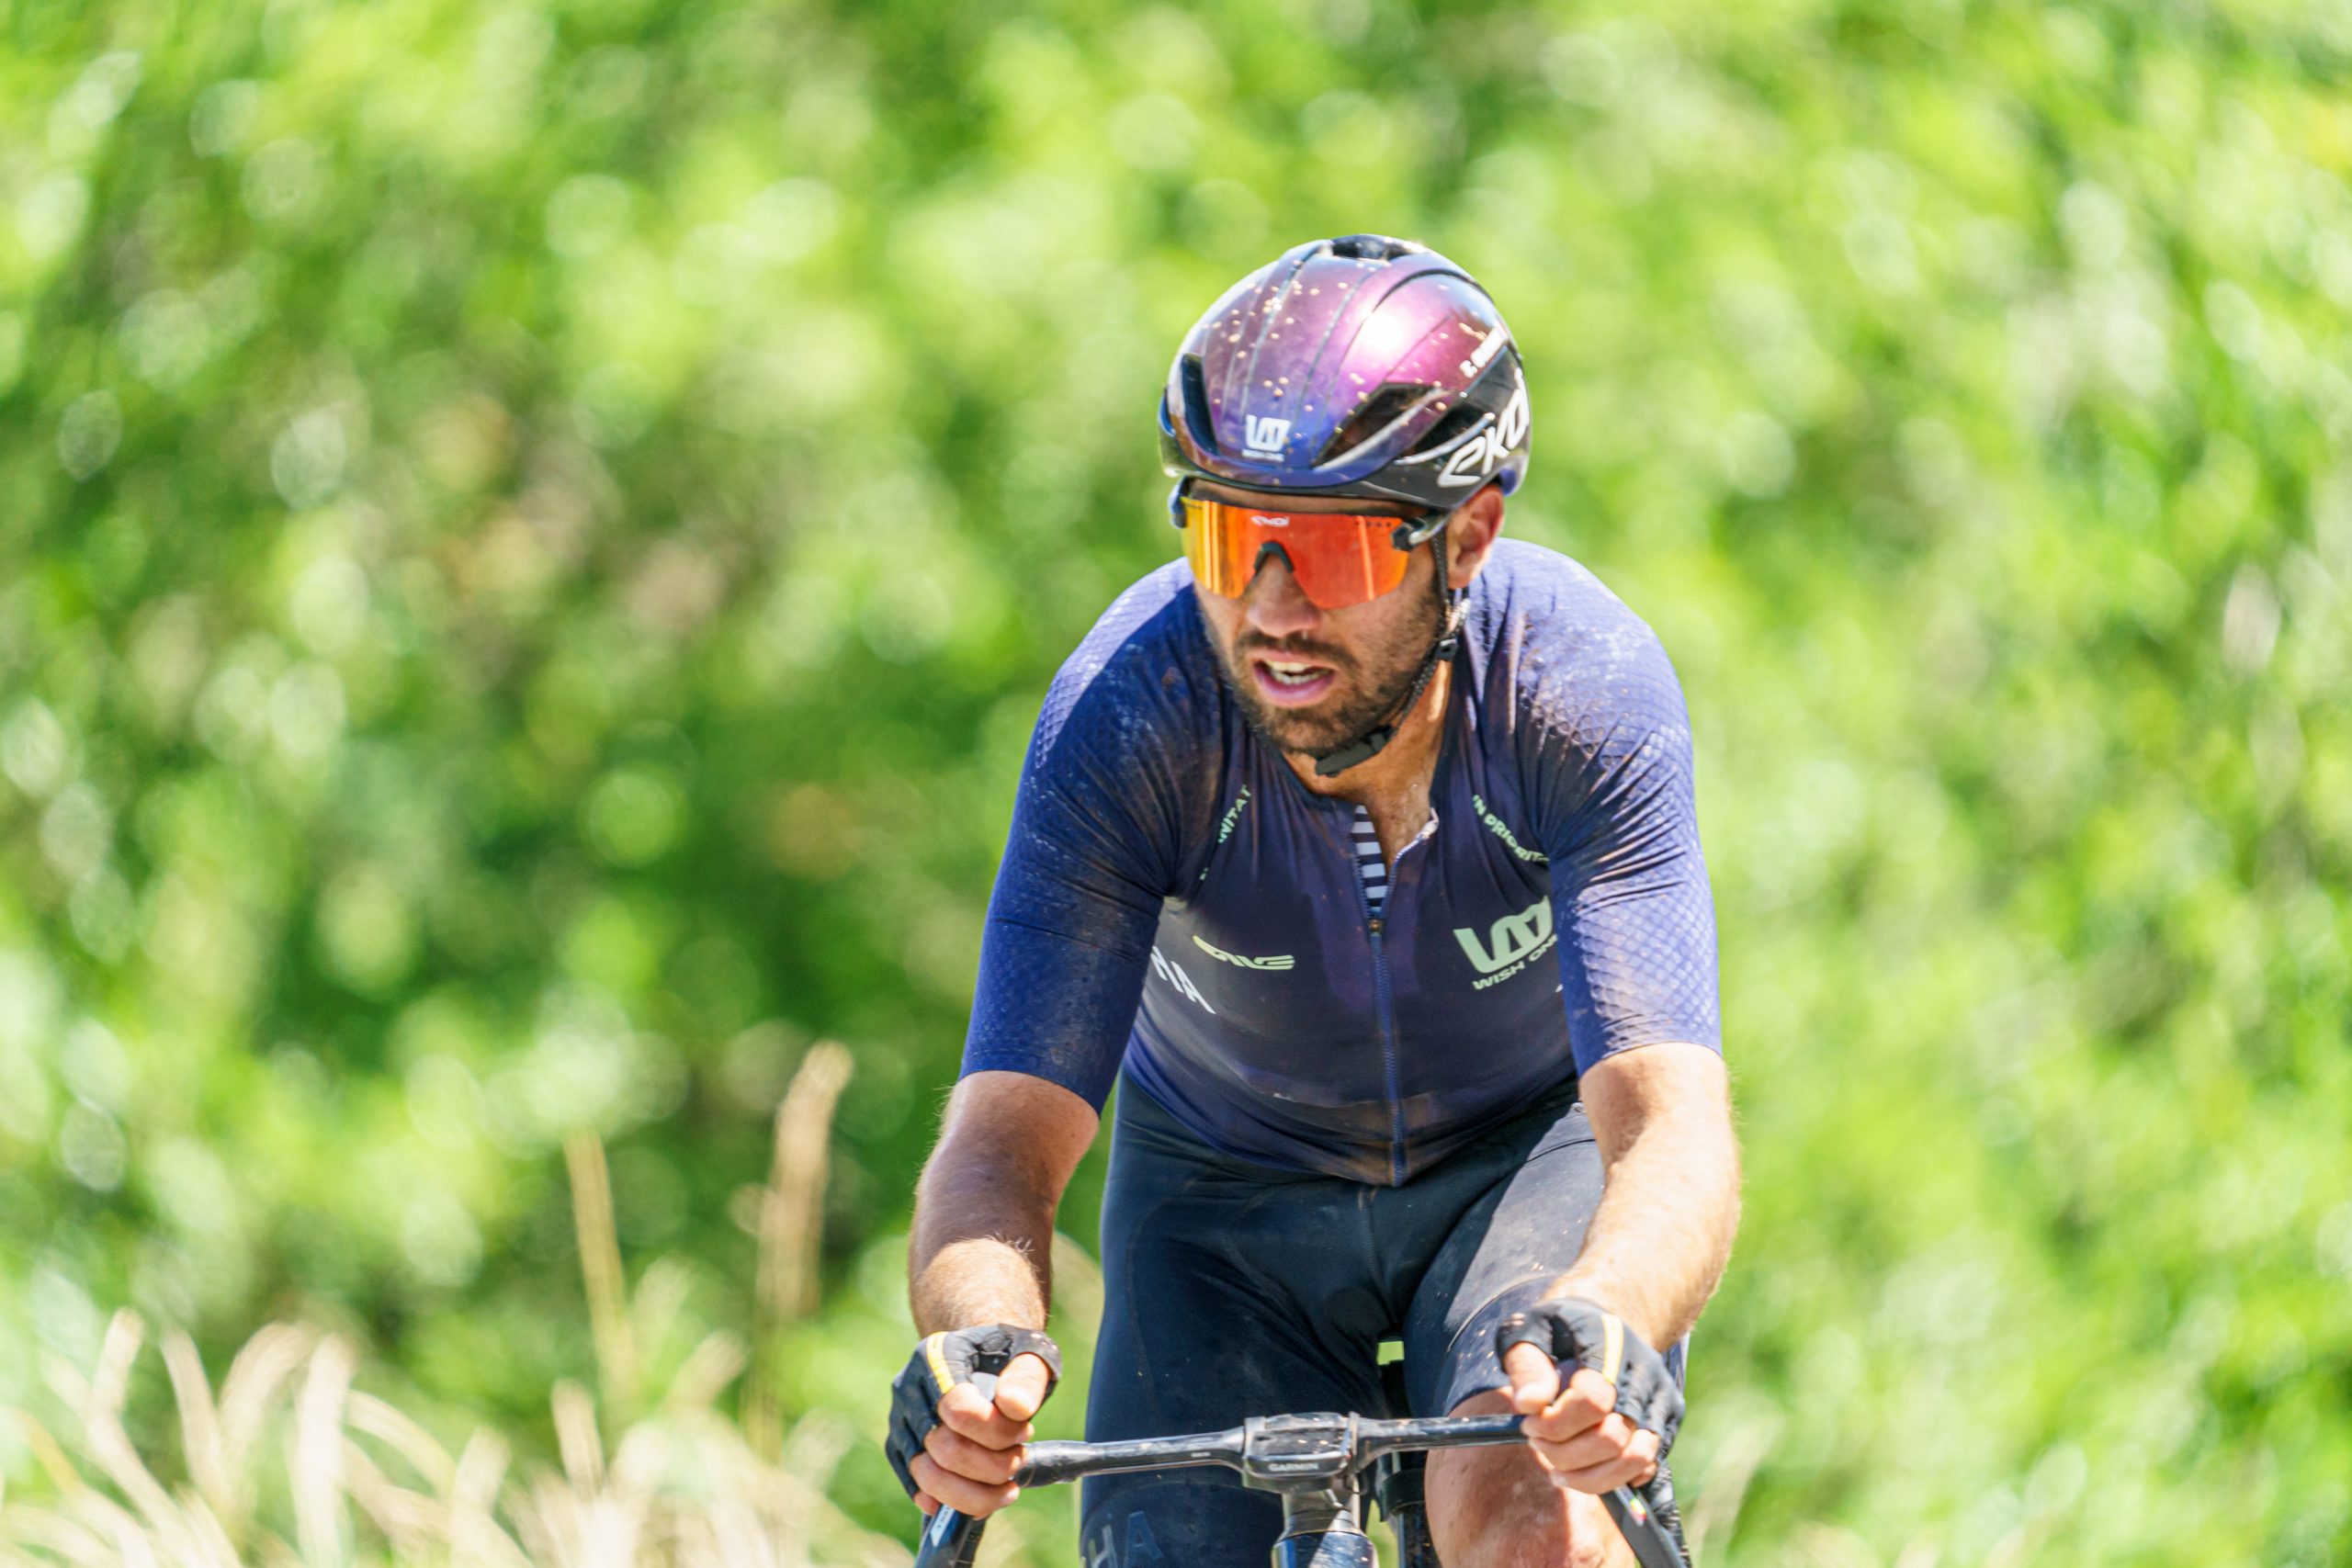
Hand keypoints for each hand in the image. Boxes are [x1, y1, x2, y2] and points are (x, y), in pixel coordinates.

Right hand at [885, 1326, 1061, 1516]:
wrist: (982, 1353)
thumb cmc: (1007, 1354)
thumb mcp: (1029, 1352)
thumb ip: (1027, 1376)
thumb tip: (1016, 1408)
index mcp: (938, 1357)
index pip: (958, 1410)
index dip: (997, 1433)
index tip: (1025, 1432)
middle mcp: (909, 1388)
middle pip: (943, 1449)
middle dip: (991, 1467)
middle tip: (1020, 1458)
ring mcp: (900, 1418)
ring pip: (925, 1474)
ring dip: (973, 1494)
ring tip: (1007, 1489)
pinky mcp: (900, 1444)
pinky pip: (915, 1482)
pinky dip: (946, 1500)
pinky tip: (978, 1502)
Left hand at [1495, 1298, 1680, 1494]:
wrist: (1602, 1322)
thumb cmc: (1557, 1330)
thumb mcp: (1527, 1331)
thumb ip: (1526, 1366)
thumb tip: (1529, 1403)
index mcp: (1609, 1343)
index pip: (1592, 1399)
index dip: (1556, 1423)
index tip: (1528, 1423)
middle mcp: (1645, 1372)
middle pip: (1613, 1436)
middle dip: (1566, 1453)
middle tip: (1537, 1444)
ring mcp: (1661, 1398)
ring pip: (1635, 1459)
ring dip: (1589, 1476)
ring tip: (1556, 1469)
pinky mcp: (1668, 1421)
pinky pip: (1646, 1467)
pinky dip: (1612, 1479)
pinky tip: (1581, 1470)